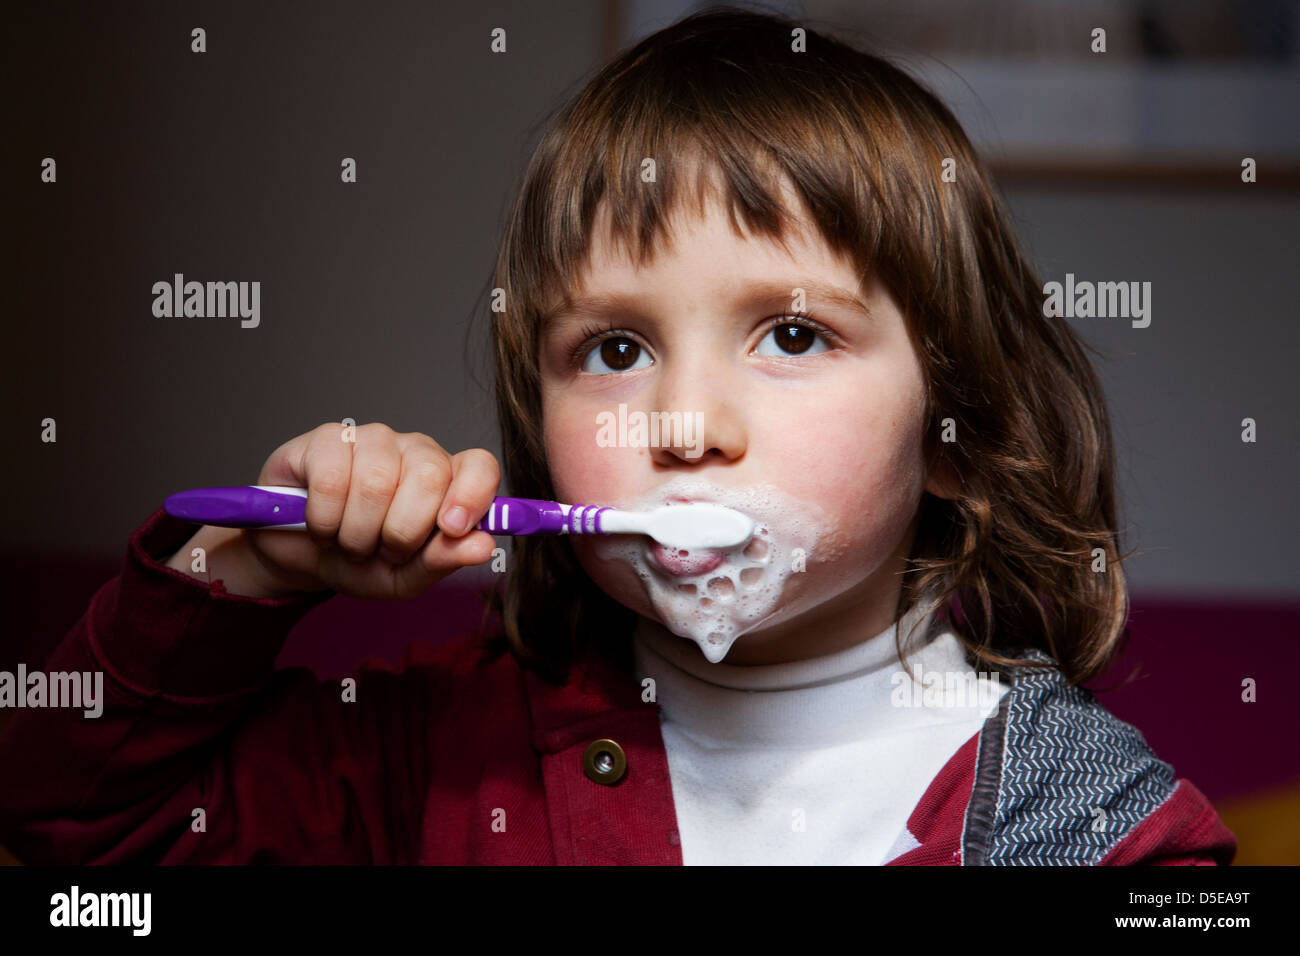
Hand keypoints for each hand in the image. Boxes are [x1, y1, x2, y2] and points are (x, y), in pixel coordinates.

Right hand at [240, 422, 499, 598]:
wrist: (301, 560)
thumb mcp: (406, 576)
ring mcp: (372, 440)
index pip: (480, 466)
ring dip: (358, 533)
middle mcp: (415, 451)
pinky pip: (332, 479)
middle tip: (384, 550)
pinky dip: (325, 520)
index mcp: (448, 480)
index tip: (451, 528)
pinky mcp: (327, 439)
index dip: (472, 494)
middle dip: (402, 531)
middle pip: (429, 475)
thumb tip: (485, 546)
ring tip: (350, 543)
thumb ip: (445, 559)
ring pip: (378, 481)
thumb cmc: (362, 563)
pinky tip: (321, 527)